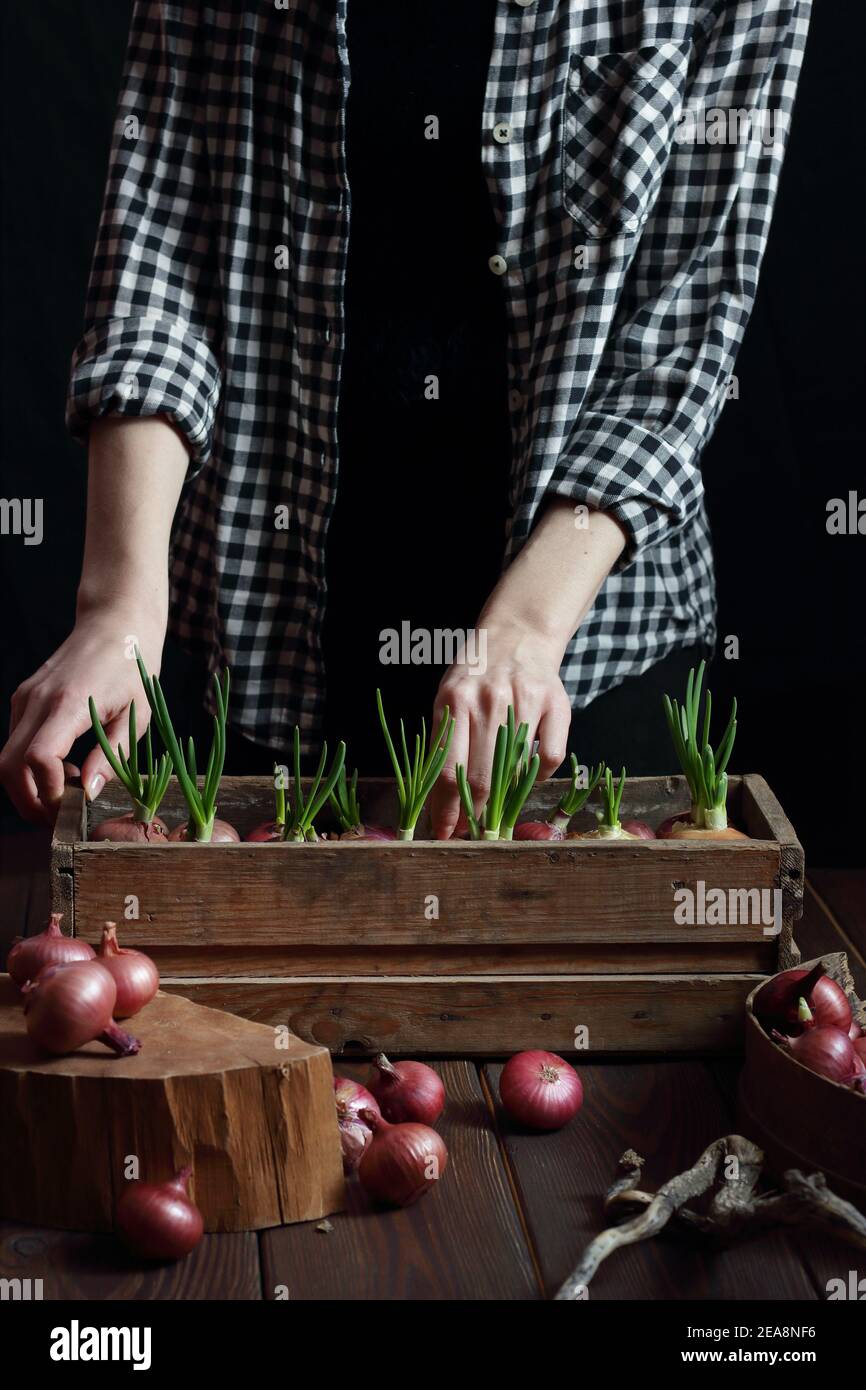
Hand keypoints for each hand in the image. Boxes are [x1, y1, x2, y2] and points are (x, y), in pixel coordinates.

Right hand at [0, 611, 164, 823]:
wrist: (116, 623)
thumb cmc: (133, 667)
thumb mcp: (137, 715)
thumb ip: (113, 754)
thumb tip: (91, 791)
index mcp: (69, 703)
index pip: (37, 757)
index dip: (48, 790)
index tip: (70, 805)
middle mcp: (38, 700)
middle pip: (8, 765)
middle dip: (28, 800)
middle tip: (59, 817)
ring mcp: (26, 698)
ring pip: (6, 756)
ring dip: (29, 784)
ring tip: (69, 790)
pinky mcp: (25, 698)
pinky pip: (16, 740)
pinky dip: (31, 765)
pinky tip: (65, 767)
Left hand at [429, 620, 571, 838]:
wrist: (517, 635)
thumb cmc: (475, 674)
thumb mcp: (448, 699)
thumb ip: (444, 744)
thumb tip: (439, 804)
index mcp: (454, 701)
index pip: (447, 770)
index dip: (446, 809)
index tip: (445, 832)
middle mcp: (489, 701)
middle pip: (481, 778)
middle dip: (474, 814)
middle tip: (471, 831)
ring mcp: (525, 702)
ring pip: (515, 772)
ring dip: (505, 800)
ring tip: (496, 810)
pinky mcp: (556, 706)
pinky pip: (550, 759)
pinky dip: (539, 775)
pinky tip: (528, 771)